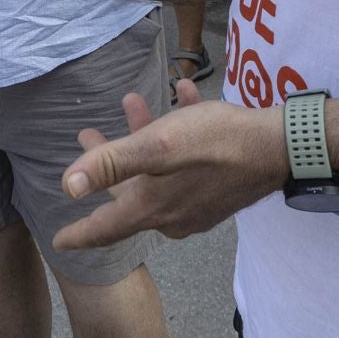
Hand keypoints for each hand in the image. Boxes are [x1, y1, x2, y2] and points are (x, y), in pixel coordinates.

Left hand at [52, 81, 287, 250]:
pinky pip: (187, 163)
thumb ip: (111, 164)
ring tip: (134, 102)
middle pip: (128, 192)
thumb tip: (67, 186)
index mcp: (152, 209)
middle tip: (88, 132)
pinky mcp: (217, 190)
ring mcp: (196, 204)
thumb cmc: (216, 143)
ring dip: (142, 135)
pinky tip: (184, 97)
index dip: (79, 234)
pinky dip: (178, 133)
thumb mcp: (157, 145)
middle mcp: (172, 215)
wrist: (280, 146)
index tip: (58, 240)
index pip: (105, 229)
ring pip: (157, 172)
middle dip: (107, 161)